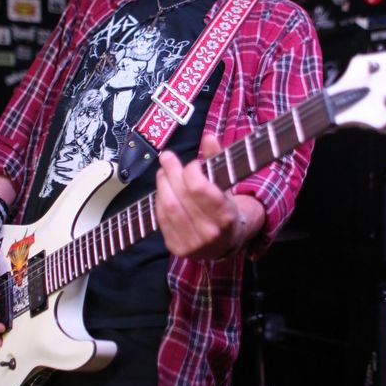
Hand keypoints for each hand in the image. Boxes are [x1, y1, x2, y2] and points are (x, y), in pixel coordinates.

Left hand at [155, 134, 262, 260]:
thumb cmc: (225, 208)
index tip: (192, 164)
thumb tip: (208, 137)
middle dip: (171, 172)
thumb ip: (217, 160)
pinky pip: (161, 219)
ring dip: (162, 185)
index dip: (190, 171)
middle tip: (167, 157)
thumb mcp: (226, 185)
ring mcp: (192, 243)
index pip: (199, 188)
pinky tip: (162, 191)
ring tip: (162, 172)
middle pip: (181, 196)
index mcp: (225, 215)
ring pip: (169, 207)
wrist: (225, 244)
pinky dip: (159, 201)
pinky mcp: (178, 248)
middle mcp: (209, 232)